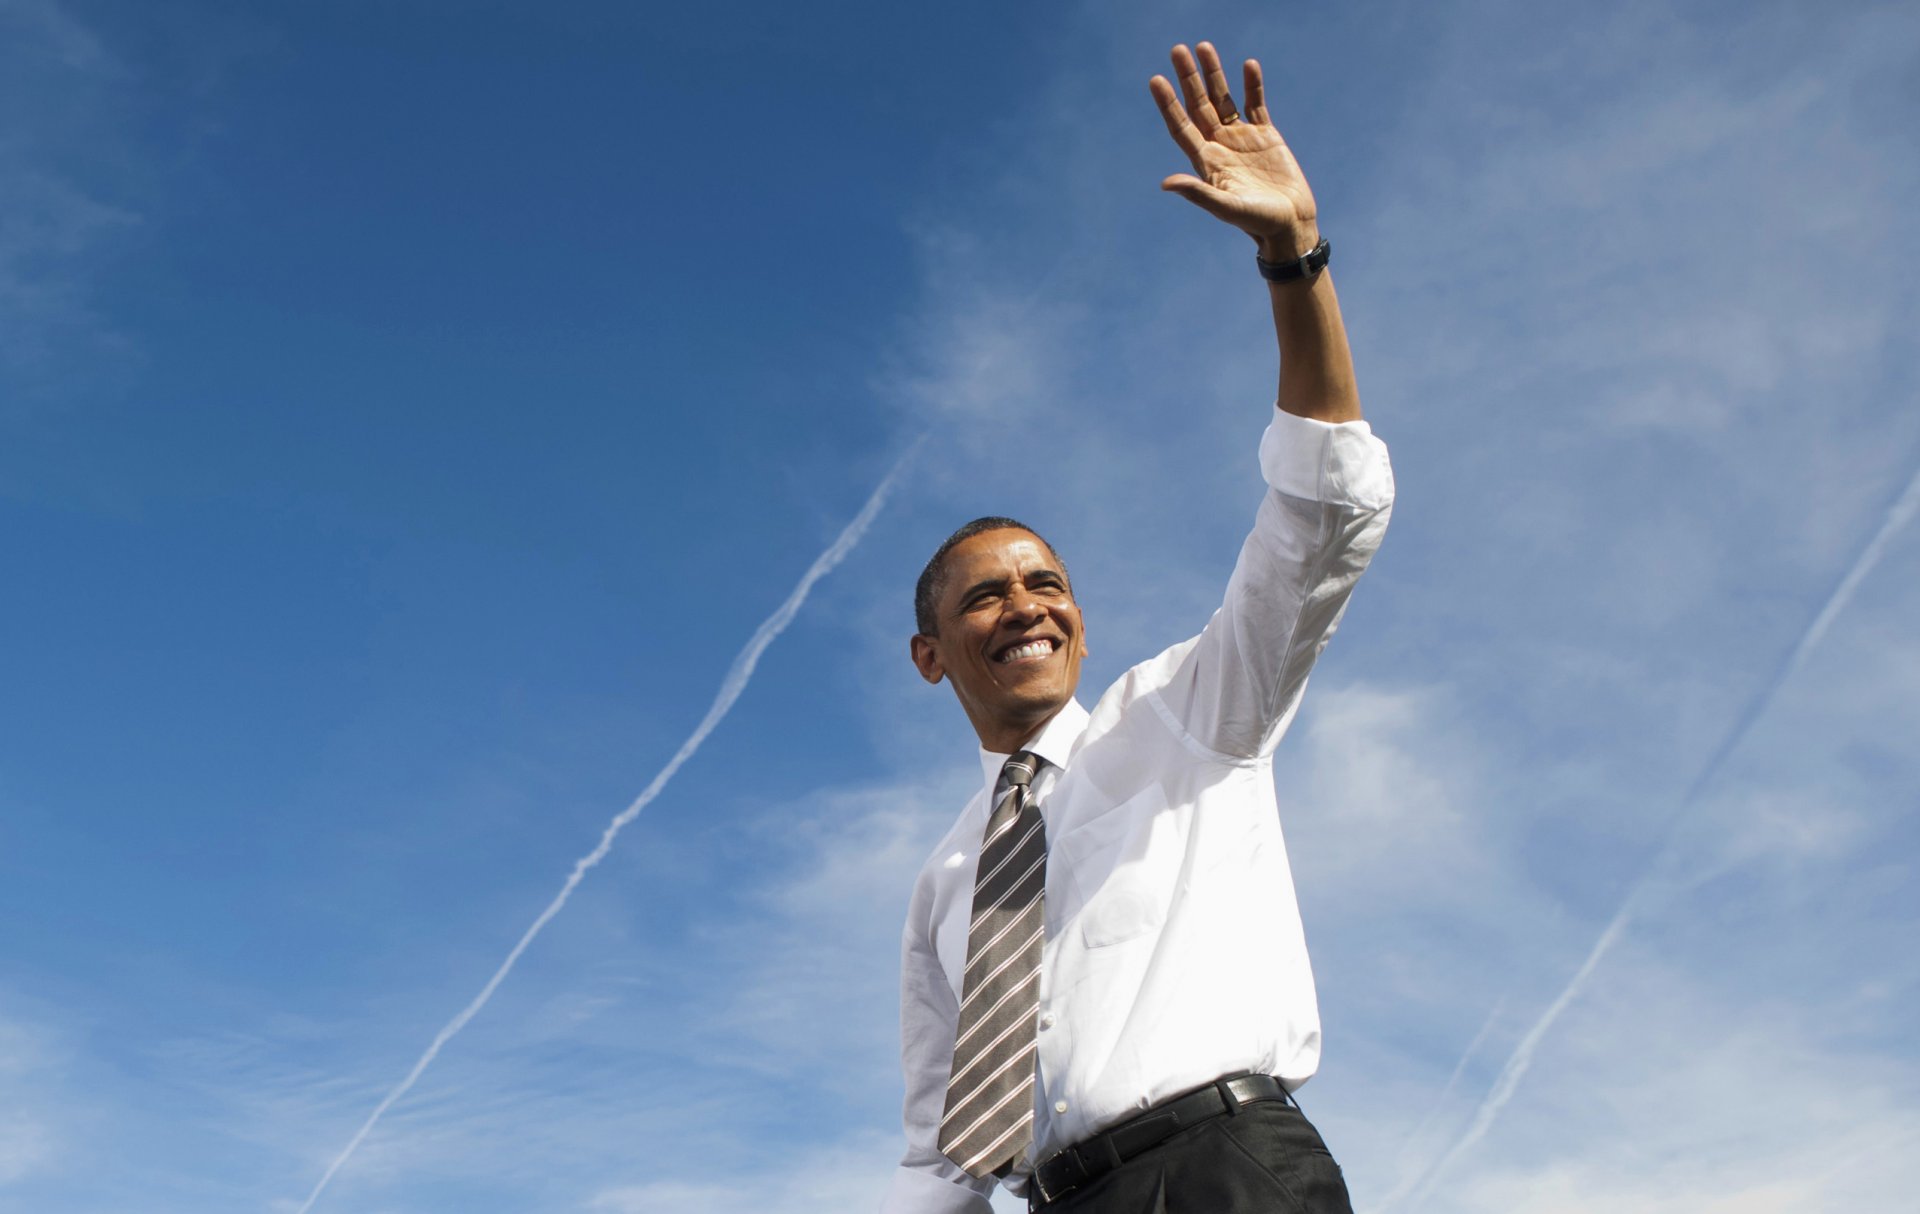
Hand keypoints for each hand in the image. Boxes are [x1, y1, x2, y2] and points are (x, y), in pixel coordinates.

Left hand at [1150, 42, 1318, 259]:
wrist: (1289, 225)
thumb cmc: (1256, 222)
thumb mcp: (1226, 207)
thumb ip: (1199, 193)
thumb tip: (1166, 183)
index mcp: (1206, 162)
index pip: (1181, 126)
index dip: (1168, 104)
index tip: (1156, 80)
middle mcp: (1220, 146)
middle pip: (1199, 105)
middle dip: (1188, 78)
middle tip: (1177, 50)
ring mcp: (1242, 139)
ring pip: (1223, 99)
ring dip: (1214, 74)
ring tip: (1204, 47)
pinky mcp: (1266, 136)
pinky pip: (1255, 104)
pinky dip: (1252, 85)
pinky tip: (1248, 66)